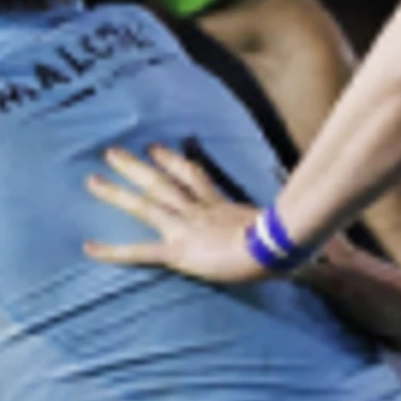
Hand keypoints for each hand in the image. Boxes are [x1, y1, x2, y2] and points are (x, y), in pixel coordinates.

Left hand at [82, 143, 271, 284]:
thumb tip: (311, 234)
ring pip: (145, 204)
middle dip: (136, 167)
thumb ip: (284, 225)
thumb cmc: (287, 239)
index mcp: (222, 207)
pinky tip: (89, 249)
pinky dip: (112, 251)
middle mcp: (199, 212)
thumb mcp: (285, 225)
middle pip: (162, 182)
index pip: (195, 178)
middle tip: (111, 152)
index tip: (159, 149)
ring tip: (91, 180)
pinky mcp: (178, 251)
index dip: (175, 161)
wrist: (275, 248)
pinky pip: (140, 251)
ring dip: (117, 192)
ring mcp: (186, 228)